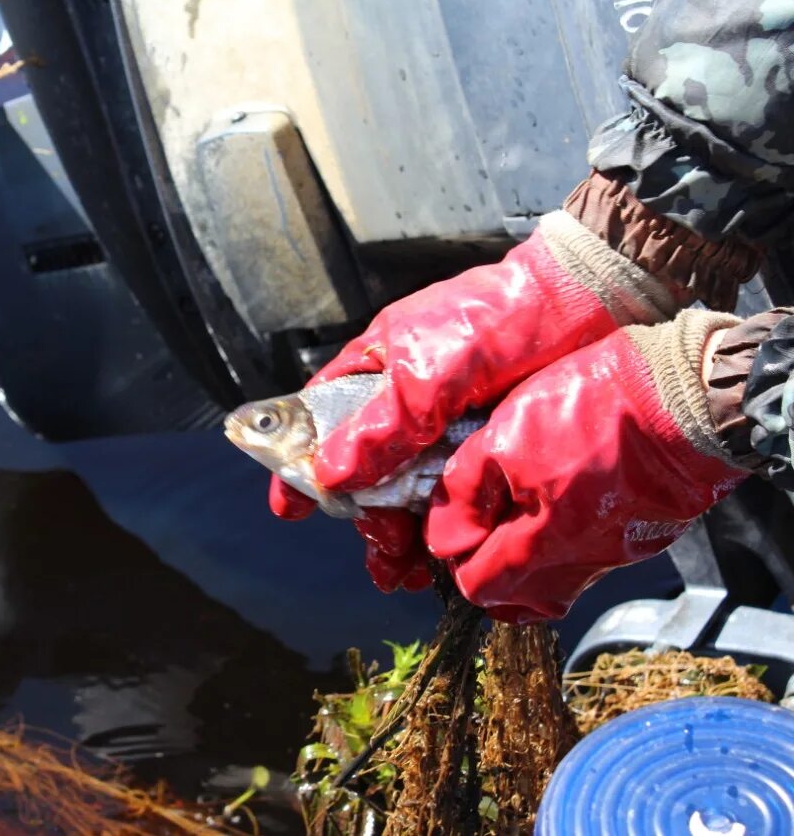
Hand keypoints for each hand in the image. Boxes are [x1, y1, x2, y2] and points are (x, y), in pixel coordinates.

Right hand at [271, 210, 674, 578]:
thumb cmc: (497, 321)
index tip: (288, 509)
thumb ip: (380, 427)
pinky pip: (450, 499)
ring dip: (400, 535)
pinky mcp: (484, 449)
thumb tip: (328, 475)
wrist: (590, 306)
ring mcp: (444, 429)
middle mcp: (404, 403)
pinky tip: (440, 562)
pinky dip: (440, 532)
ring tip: (404, 573)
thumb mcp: (427, 373)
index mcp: (375, 369)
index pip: (318, 420)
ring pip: (406, 494)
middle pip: (363, 472)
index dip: (298, 465)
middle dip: (363, 518)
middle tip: (378, 550)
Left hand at [425, 310, 746, 622]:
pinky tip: (561, 502)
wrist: (686, 393)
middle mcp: (585, 563)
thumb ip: (464, 493)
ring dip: (530, 563)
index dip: (458, 559)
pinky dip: (567, 546)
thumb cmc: (593, 408)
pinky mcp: (647, 536)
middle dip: (491, 573)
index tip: (457, 525)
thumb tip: (445, 540)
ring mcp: (620, 553)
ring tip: (519, 513)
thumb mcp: (505, 437)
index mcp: (545, 544)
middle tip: (483, 527)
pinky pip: (593, 560)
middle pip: (521, 602)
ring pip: (559, 585)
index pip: (481, 587)